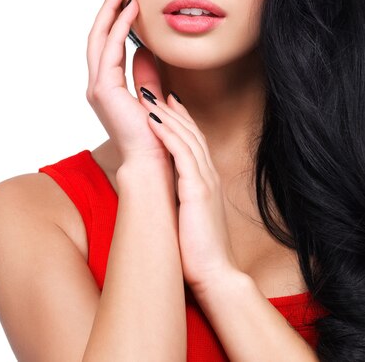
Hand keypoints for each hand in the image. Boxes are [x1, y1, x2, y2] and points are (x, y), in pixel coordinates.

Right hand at [86, 0, 173, 166]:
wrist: (153, 160)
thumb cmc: (154, 132)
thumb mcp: (151, 94)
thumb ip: (146, 74)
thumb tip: (146, 52)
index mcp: (107, 86)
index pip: (107, 44)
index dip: (113, 18)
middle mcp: (98, 84)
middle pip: (98, 36)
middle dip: (106, 7)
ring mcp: (98, 86)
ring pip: (100, 38)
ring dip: (110, 11)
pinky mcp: (104, 89)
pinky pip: (111, 50)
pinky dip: (120, 27)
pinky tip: (131, 10)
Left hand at [139, 92, 241, 292]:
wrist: (217, 276)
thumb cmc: (200, 251)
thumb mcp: (191, 215)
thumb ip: (184, 196)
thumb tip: (170, 189)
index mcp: (206, 180)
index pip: (193, 140)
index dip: (180, 118)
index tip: (165, 101)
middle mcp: (208, 175)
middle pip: (190, 132)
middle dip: (171, 108)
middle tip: (153, 88)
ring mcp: (205, 181)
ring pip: (186, 137)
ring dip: (167, 114)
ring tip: (148, 95)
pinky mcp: (198, 190)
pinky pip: (182, 154)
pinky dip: (169, 134)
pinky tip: (154, 119)